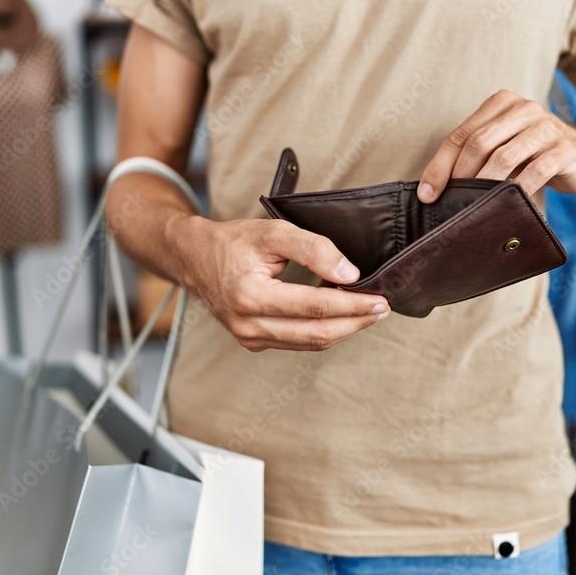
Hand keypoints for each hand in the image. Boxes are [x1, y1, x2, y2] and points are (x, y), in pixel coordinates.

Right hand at [171, 216, 390, 351]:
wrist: (194, 257)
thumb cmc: (232, 241)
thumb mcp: (273, 231)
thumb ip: (313, 248)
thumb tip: (349, 273)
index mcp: (249, 295)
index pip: (315, 306)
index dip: (352, 304)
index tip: (379, 299)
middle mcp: (247, 324)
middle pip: (316, 333)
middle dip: (355, 323)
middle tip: (382, 309)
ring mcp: (249, 338)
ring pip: (309, 343)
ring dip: (343, 329)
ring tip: (367, 312)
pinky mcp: (253, 342)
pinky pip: (297, 342)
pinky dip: (322, 330)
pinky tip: (339, 315)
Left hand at [419, 90, 575, 201]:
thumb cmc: (534, 154)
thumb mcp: (504, 147)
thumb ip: (477, 156)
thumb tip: (434, 189)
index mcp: (501, 103)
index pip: (461, 135)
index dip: (440, 166)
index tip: (426, 194)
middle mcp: (524, 109)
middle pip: (479, 143)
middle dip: (459, 176)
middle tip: (450, 202)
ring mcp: (546, 127)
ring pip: (504, 156)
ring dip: (485, 185)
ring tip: (474, 206)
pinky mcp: (566, 149)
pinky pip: (536, 171)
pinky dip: (518, 190)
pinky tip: (508, 205)